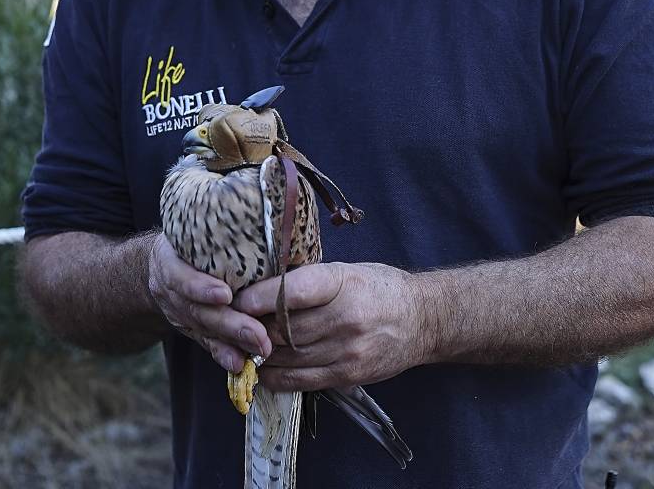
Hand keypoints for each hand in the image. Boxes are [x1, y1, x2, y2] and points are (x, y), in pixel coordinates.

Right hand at [146, 234, 271, 372]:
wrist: (160, 263)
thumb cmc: (189, 237)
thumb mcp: (191, 225)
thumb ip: (220, 225)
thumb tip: (261, 212)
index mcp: (168, 259)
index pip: (180, 276)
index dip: (200, 287)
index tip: (225, 295)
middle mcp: (170, 289)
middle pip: (199, 311)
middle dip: (230, 324)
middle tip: (259, 335)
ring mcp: (179, 312)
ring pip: (206, 330)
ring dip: (233, 342)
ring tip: (260, 349)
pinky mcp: (191, 328)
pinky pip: (207, 343)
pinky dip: (223, 354)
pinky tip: (240, 364)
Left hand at [232, 262, 428, 391]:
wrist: (423, 320)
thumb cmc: (379, 288)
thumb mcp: (347, 271)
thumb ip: (309, 282)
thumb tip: (260, 289)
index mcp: (342, 282)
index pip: (292, 292)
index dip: (259, 298)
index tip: (235, 300)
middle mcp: (344, 317)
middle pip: (284, 329)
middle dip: (252, 329)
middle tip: (230, 325)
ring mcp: (347, 351)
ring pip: (288, 356)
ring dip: (259, 354)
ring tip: (241, 347)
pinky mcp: (347, 375)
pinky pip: (301, 380)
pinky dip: (275, 376)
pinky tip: (261, 370)